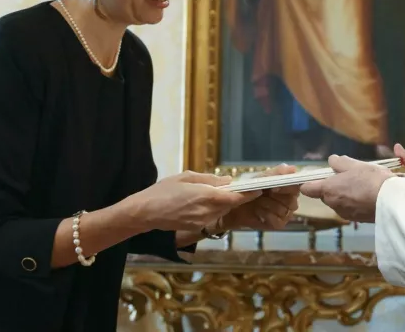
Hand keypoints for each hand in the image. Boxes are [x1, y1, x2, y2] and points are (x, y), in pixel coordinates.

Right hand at [129, 171, 260, 232]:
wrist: (145, 212)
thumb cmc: (163, 190)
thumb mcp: (187, 177)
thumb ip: (209, 180)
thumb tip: (227, 181)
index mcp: (207, 197)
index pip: (236, 197)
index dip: (249, 193)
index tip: (259, 188)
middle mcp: (208, 212)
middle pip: (231, 204)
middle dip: (237, 196)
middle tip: (242, 186)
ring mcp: (202, 222)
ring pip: (222, 210)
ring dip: (225, 203)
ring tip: (219, 192)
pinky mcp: (197, 228)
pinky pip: (211, 216)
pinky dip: (213, 209)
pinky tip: (205, 203)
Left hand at [221, 164, 300, 230]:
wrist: (235, 205)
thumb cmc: (250, 189)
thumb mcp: (260, 178)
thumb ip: (276, 174)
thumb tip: (292, 168)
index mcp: (289, 186)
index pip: (297, 187)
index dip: (287, 187)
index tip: (274, 188)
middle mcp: (290, 200)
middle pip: (292, 201)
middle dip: (276, 198)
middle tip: (263, 194)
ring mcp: (285, 213)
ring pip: (284, 211)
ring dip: (268, 205)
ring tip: (257, 202)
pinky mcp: (278, 224)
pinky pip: (278, 221)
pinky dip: (266, 215)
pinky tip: (258, 212)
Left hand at [299, 155, 393, 222]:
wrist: (391, 202)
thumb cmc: (371, 179)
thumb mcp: (356, 165)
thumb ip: (340, 162)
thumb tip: (332, 161)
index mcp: (329, 189)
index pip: (307, 188)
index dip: (309, 182)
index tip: (317, 176)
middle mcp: (333, 203)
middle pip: (324, 194)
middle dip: (332, 187)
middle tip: (347, 177)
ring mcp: (344, 213)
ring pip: (337, 202)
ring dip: (344, 194)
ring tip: (360, 186)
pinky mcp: (355, 219)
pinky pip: (348, 208)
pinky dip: (353, 202)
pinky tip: (366, 195)